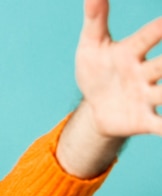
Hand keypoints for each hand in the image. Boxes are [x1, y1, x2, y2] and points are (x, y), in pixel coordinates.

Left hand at [57, 0, 161, 177]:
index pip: (148, 36)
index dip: (160, 29)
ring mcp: (147, 96)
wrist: (95, 108)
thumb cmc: (96, 71)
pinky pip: (161, 125)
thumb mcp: (90, 46)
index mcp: (130, 52)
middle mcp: (144, 72)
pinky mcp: (144, 120)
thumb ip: (95, 20)